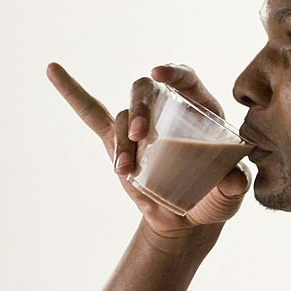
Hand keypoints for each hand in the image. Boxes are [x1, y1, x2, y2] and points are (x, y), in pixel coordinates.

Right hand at [46, 62, 250, 235]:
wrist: (189, 220)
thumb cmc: (216, 198)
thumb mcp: (230, 194)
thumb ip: (236, 185)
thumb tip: (235, 178)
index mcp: (200, 111)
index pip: (187, 80)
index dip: (175, 72)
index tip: (160, 74)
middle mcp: (168, 111)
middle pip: (146, 93)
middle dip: (138, 109)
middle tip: (138, 135)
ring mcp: (140, 127)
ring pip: (121, 118)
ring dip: (120, 143)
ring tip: (125, 171)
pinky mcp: (119, 144)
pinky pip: (92, 114)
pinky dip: (73, 93)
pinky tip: (54, 70)